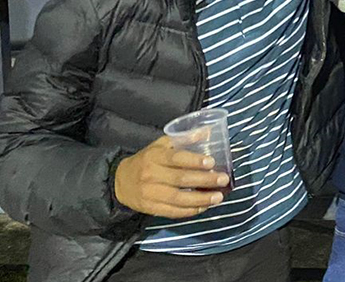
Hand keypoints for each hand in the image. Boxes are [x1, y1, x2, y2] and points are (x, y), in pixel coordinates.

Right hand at [113, 136, 229, 217]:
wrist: (120, 181)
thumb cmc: (147, 160)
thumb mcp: (160, 145)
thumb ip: (183, 139)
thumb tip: (207, 131)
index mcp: (154, 156)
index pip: (176, 158)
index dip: (195, 160)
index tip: (212, 162)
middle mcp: (151, 175)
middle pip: (180, 179)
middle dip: (205, 180)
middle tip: (223, 179)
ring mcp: (149, 193)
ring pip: (178, 198)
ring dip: (201, 199)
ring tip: (218, 197)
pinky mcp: (150, 208)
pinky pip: (172, 212)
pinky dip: (190, 211)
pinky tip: (204, 207)